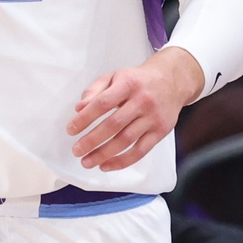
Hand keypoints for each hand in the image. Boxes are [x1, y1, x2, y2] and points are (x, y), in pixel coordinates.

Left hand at [67, 46, 203, 171]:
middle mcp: (142, 101)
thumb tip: (79, 108)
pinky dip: (123, 161)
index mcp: (127, 84)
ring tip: (87, 161)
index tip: (70, 130)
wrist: (171, 81)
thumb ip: (95, 90)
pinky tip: (107, 165)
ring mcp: (153, 118)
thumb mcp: (114, 76)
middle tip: (76, 151)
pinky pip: (141, 151)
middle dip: (92, 140)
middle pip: (114, 125)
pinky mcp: (161, 131)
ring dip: (104, 154)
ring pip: (126, 140)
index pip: (102, 103)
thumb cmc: (137, 80)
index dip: (84, 118)